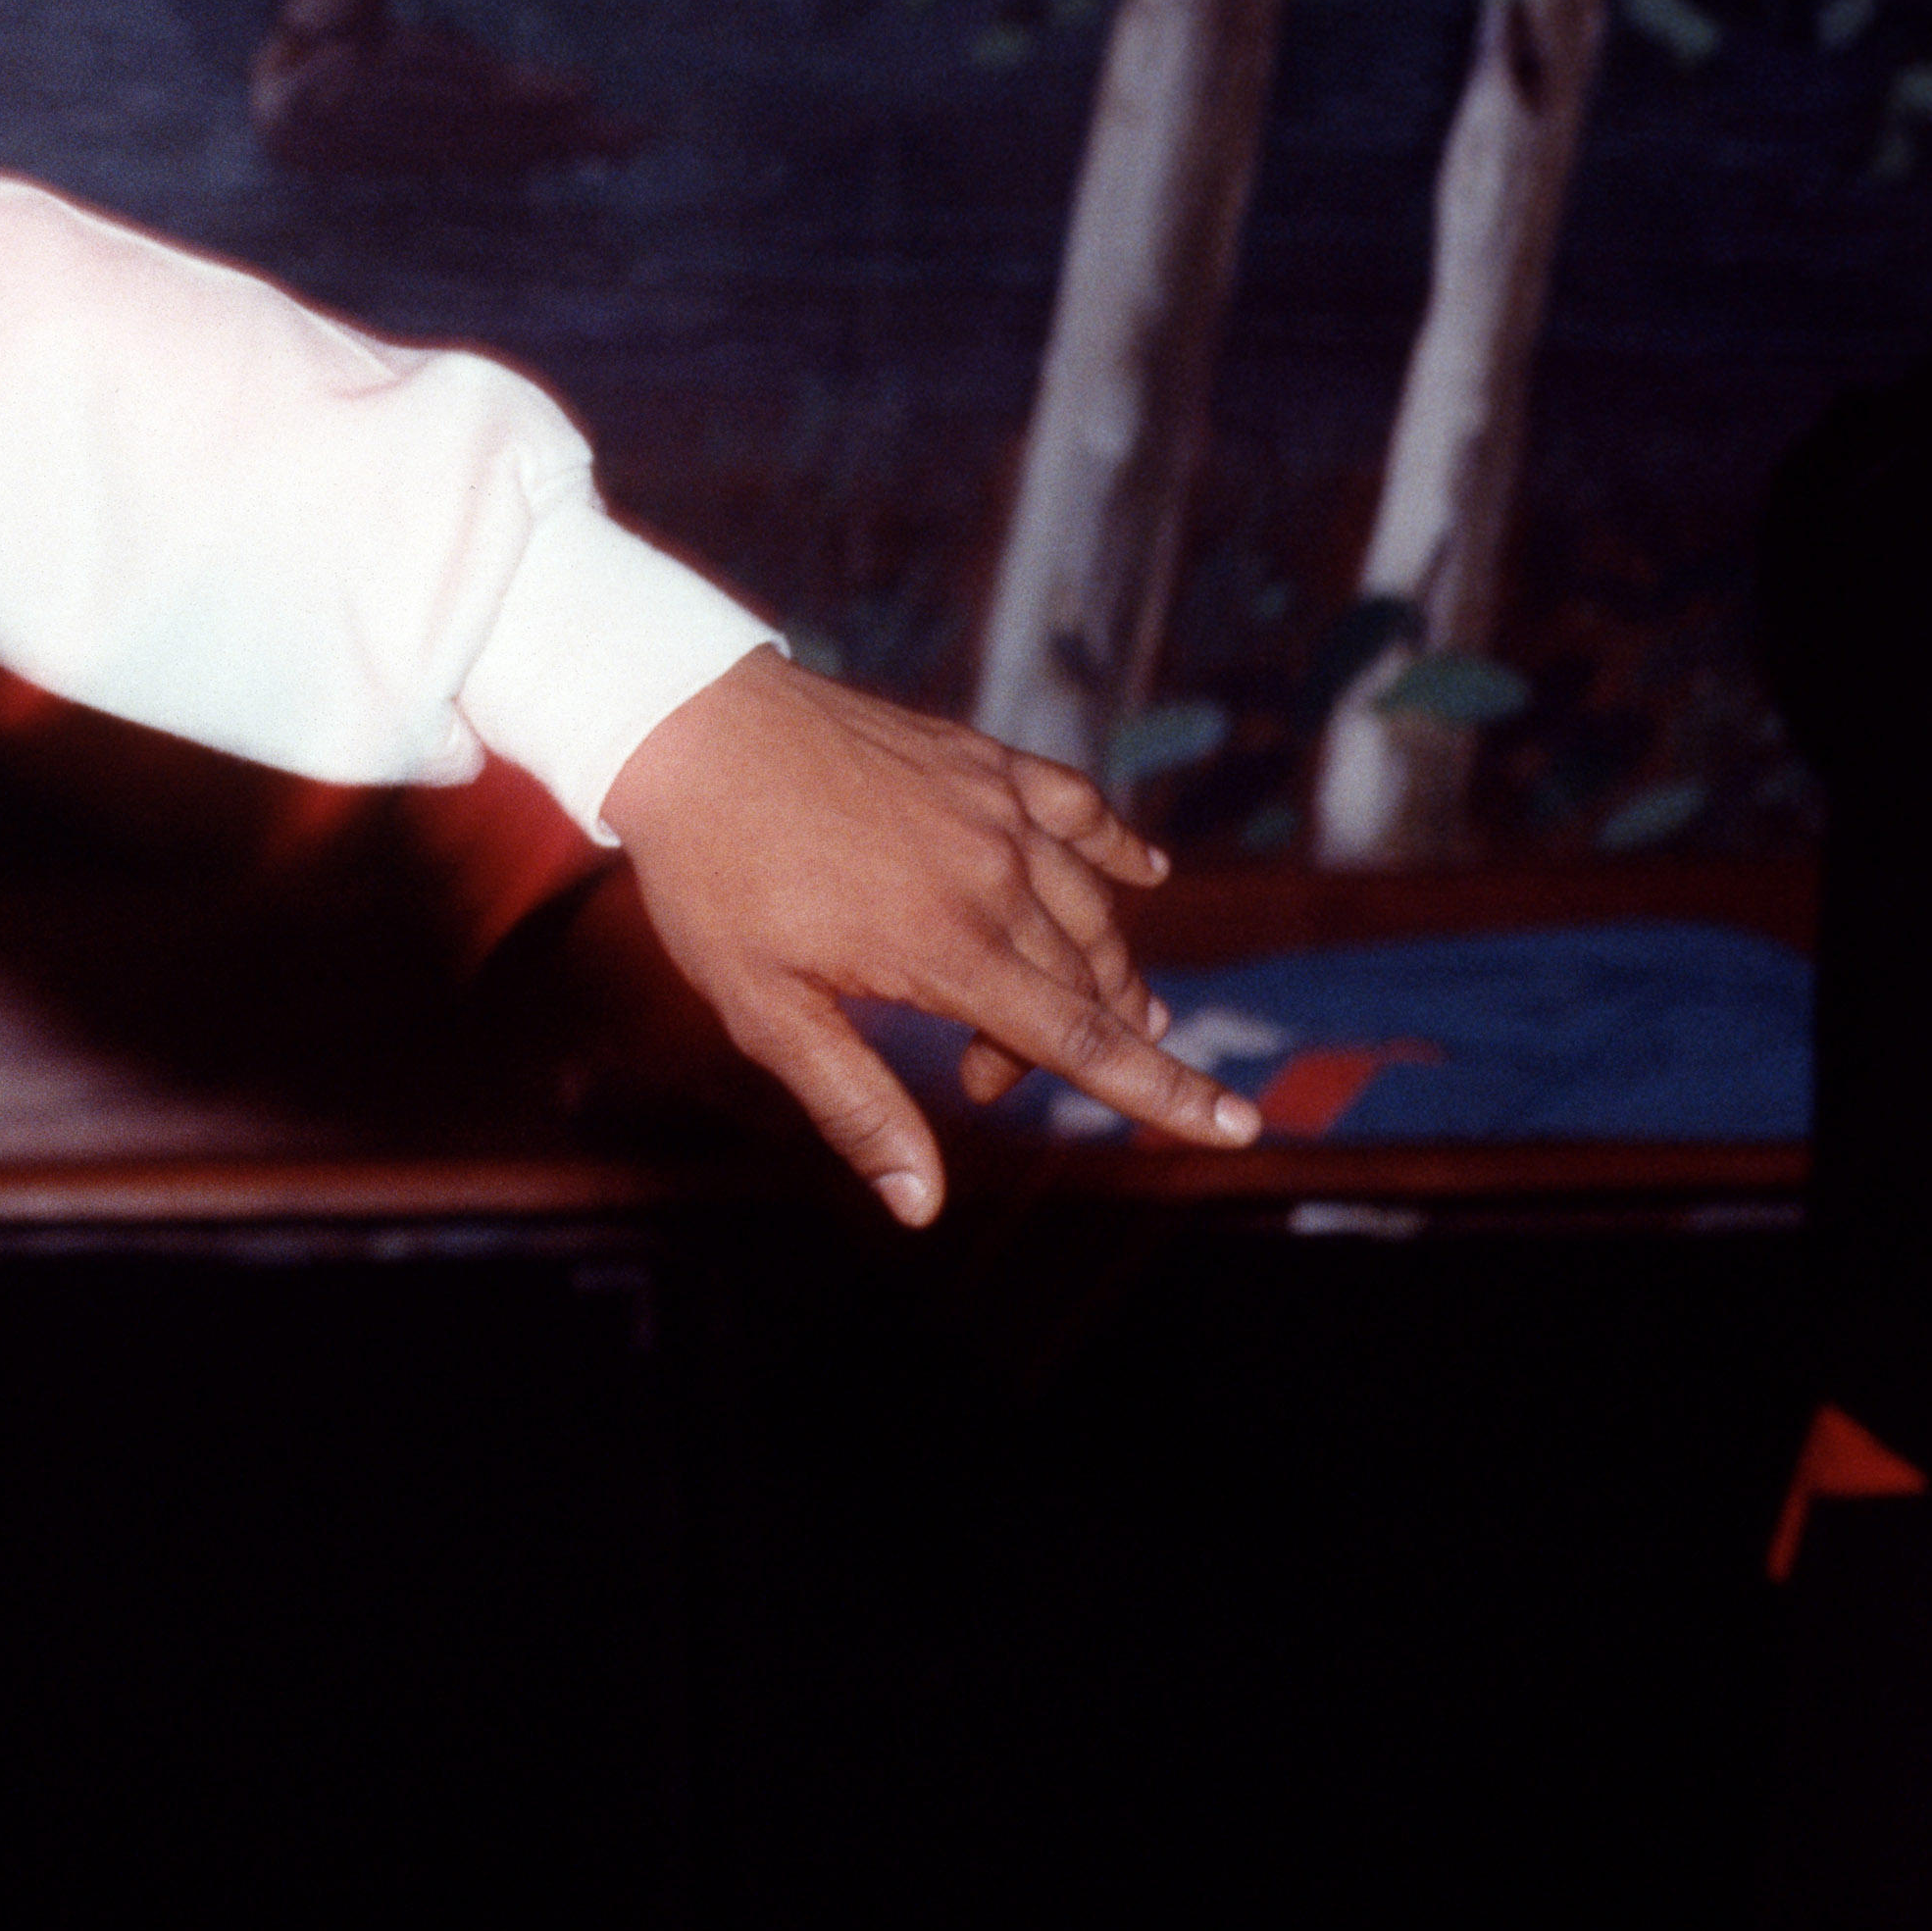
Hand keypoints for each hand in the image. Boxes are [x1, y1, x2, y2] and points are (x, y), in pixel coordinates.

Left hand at [598, 650, 1247, 1223]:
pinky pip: (1078, 808)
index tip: (1243, 1127)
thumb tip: (920, 1206)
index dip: (1168, 1094)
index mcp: (949, 947)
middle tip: (978, 1071)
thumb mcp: (764, 1010)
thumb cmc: (713, 875)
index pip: (1085, 1042)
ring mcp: (994, 809)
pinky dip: (1119, 848)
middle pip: (1085, 986)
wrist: (688, 724)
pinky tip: (1145, 872)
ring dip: (1089, 970)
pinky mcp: (981, 759)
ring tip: (1037, 1006)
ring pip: (1092, 907)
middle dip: (1058, 1048)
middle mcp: (994, 876)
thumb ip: (856, 1105)